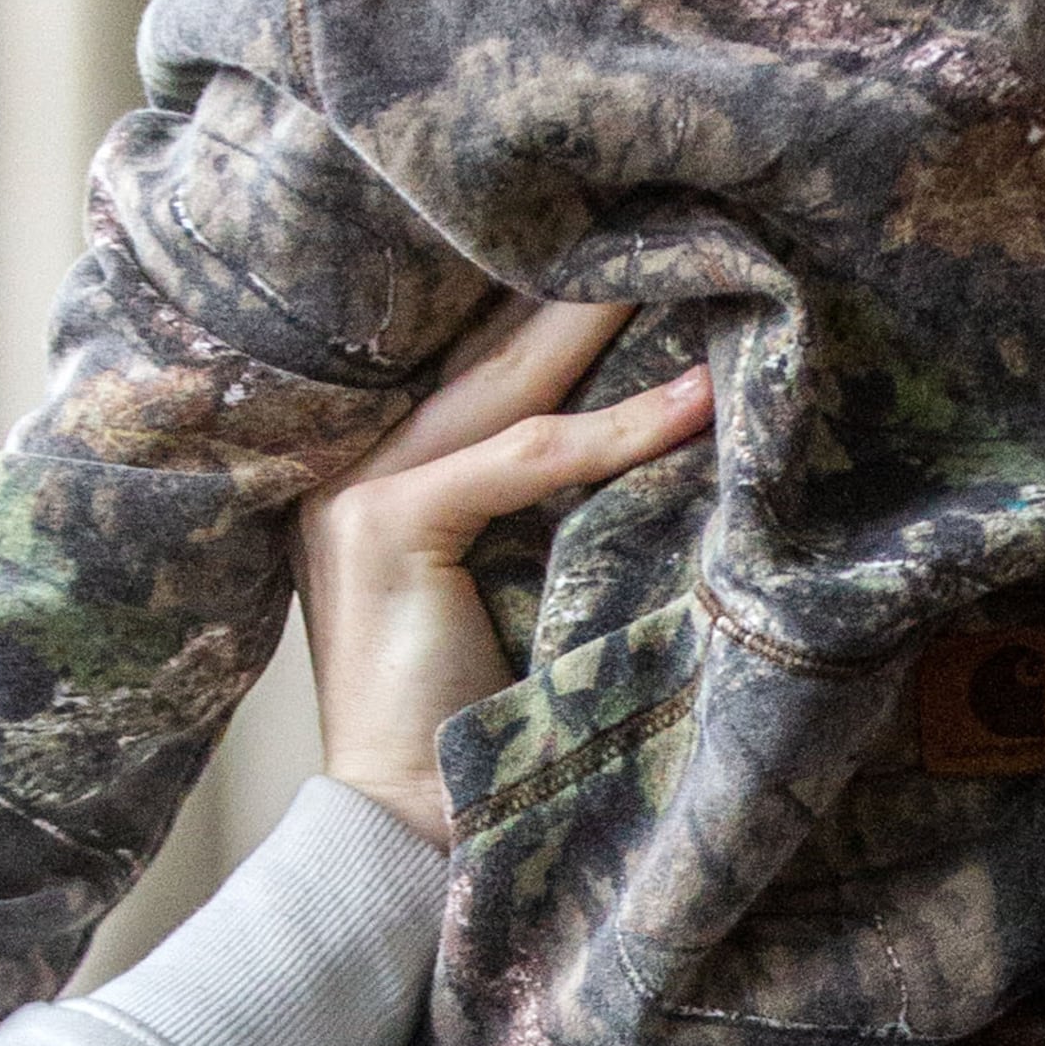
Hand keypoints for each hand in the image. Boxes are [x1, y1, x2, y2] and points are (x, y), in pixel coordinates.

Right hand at [299, 296, 715, 845]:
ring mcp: (357, 491)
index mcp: (373, 474)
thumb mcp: (508, 584)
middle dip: (581, 279)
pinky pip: (525, 458)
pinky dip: (616, 432)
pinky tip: (694, 402)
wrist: (401, 826)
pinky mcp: (387, 526)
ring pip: (506, 383)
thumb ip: (539, 507)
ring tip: (692, 265)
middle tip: (674, 218)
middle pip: (487, 350)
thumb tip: (658, 423)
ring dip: (606, 322)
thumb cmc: (468, 723)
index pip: (474, 365)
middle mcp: (351, 464)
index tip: (640, 248)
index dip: (553, 305)